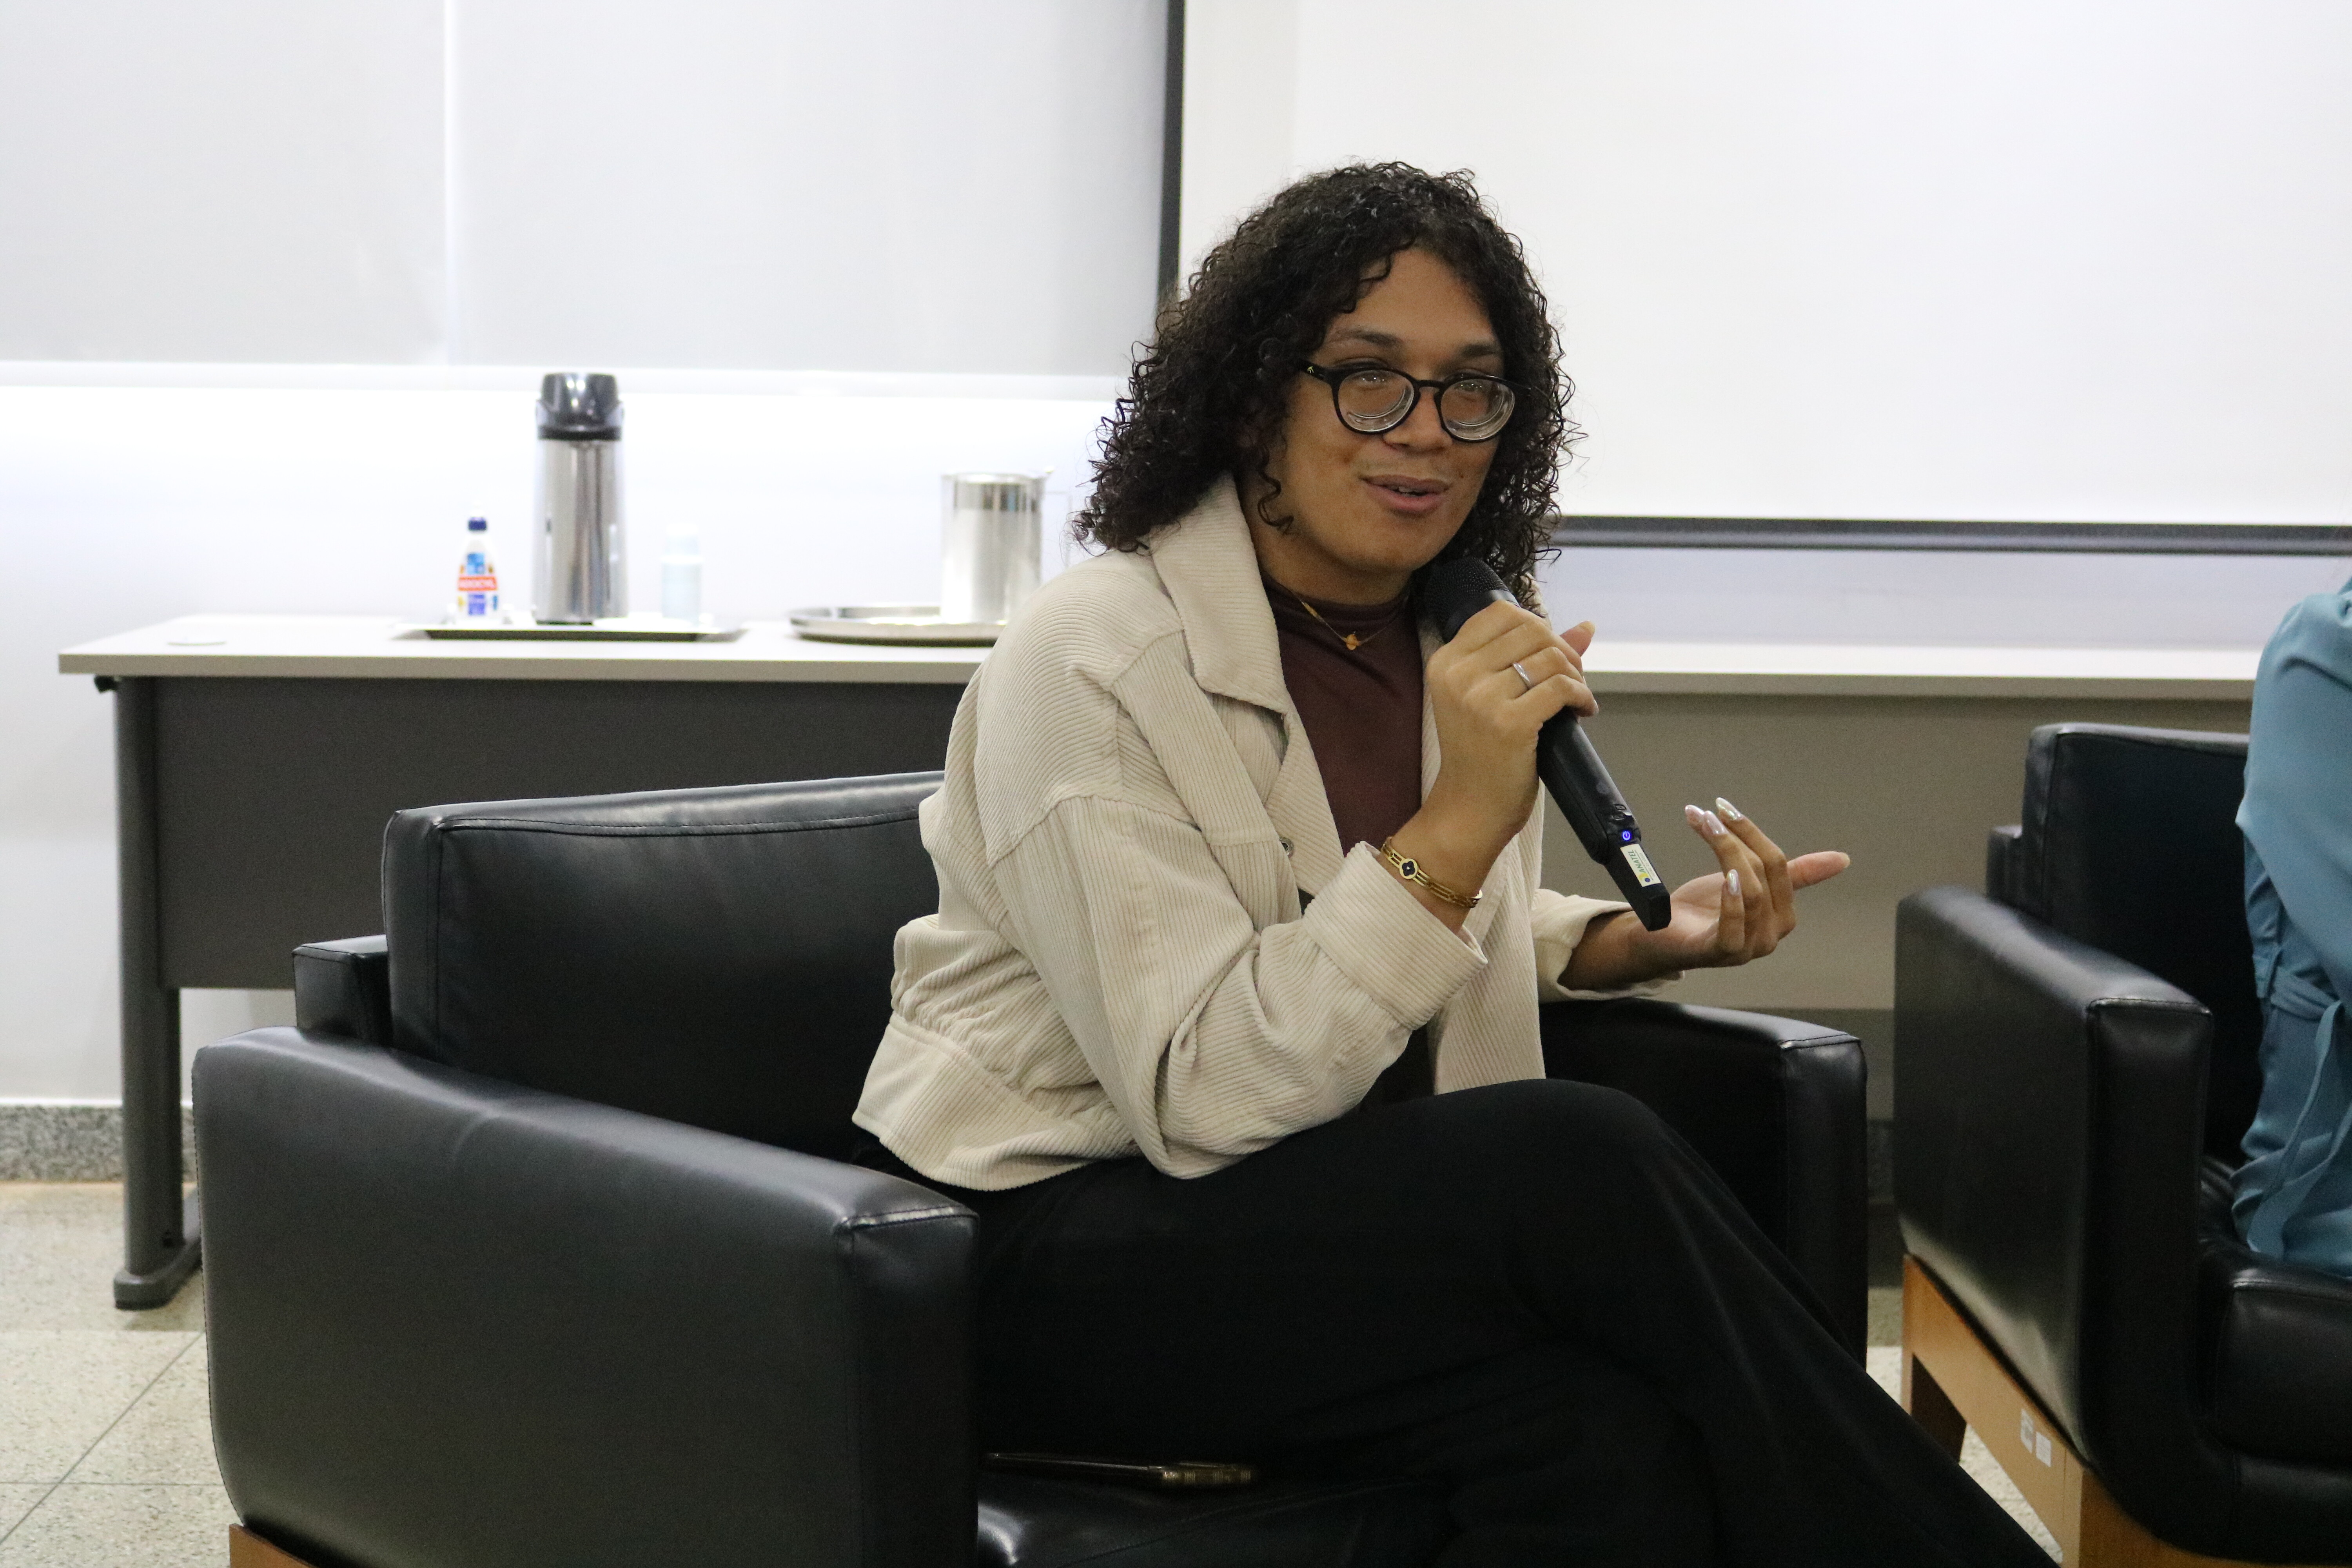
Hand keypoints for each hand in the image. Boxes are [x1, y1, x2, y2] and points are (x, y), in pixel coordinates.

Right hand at [1385, 605, 1597, 929]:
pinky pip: (1561, 688)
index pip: (1500, 612)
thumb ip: (1530, 657)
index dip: (1536, 625)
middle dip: (1562, 649)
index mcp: (1446, 661)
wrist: (1468, 810)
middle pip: (1531, 629)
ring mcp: (1481, 699)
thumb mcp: (1490, 698)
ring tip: (1576, 698)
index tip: (1549, 652)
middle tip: (1571, 677)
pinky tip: (1582, 711)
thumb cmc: (1480, 754)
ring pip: (1550, 657)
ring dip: (1576, 674)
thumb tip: (1586, 627)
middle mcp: (1458, 674)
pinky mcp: (1509, 723)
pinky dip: (1581, 696)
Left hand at [1561, 798, 1849, 987]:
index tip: (1724, 807)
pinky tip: (1725, 879)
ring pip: (1751, 893)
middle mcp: (1771, 933)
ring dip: (1727, 855)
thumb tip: (1843, 859)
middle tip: (1707, 816)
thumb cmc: (1704, 910)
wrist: (1661, 936)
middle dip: (1735, 839)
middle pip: (1764, 875)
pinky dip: (1732, 902)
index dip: (1752, 832)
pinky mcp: (1723, 955)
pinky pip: (1734, 929)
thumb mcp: (1747, 880)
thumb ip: (1790, 871)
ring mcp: (1749, 947)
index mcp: (1783, 914)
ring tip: (1705, 830)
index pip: (1779, 864)